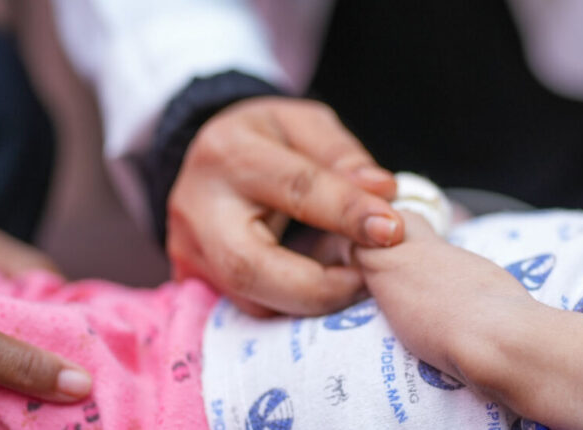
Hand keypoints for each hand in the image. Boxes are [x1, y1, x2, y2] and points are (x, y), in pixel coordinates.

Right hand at [167, 97, 400, 316]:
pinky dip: (292, 309)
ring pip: (250, 299)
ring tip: (354, 286)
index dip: (348, 213)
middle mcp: (197, 207)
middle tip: (368, 281)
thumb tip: (382, 190)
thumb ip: (341, 154)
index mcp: (229, 153)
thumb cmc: (267, 137)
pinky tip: (325, 295)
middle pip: (252, 266)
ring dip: (310, 303)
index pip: (295, 190)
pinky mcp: (194, 278)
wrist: (210, 156)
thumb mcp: (305, 124)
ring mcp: (189, 250)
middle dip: (320, 286)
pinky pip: (247, 308)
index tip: (393, 229)